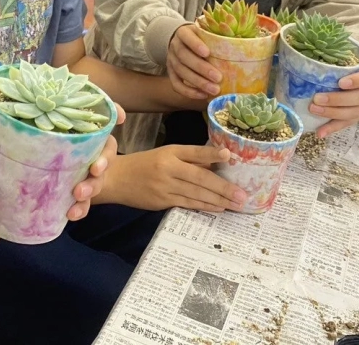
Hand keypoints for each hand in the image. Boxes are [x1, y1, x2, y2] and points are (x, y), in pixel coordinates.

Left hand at [0, 103, 125, 221]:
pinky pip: (85, 203)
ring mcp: (80, 170)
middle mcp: (81, 146)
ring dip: (93, 185)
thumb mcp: (1, 134)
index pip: (94, 113)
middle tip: (94, 169)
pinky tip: (70, 215)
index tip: (121, 117)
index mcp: (68, 125)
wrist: (13, 184)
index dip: (111, 111)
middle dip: (104, 158)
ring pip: (98, 176)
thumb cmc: (13, 149)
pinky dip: (80, 209)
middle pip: (105, 147)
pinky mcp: (74, 193)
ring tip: (78, 194)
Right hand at [106, 144, 246, 212]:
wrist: (115, 178)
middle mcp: (168, 168)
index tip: (229, 155)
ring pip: (196, 193)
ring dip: (218, 199)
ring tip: (236, 203)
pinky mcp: (161, 201)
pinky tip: (218, 207)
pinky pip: (187, 203)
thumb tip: (215, 162)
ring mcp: (165, 186)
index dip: (212, 153)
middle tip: (242, 194)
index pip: (194, 152)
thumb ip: (188, 158)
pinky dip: (204, 206)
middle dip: (223, 187)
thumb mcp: (164, 154)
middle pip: (200, 177)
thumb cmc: (143, 164)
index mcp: (169, 152)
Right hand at [166, 25, 220, 98]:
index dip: (195, 45)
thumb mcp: (205, 33)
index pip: (186, 37)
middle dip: (201, 68)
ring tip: (214, 89)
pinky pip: (176, 84)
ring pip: (181, 71)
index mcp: (183, 33)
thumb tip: (240, 41)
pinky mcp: (170, 73)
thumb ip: (216, 37)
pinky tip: (203, 95)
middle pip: (184, 57)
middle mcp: (174, 46)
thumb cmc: (200, 38)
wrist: (182, 42)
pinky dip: (189, 91)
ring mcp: (170, 60)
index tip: (207, 53)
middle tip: (218, 77)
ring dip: (198, 82)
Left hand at [308, 56, 358, 137]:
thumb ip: (351, 58)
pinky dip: (334, 128)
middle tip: (317, 98)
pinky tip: (321, 132)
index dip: (357, 81)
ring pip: (355, 113)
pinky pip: (350, 123)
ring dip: (333, 114)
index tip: (340, 82)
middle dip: (338, 100)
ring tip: (314, 110)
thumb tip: (323, 53)